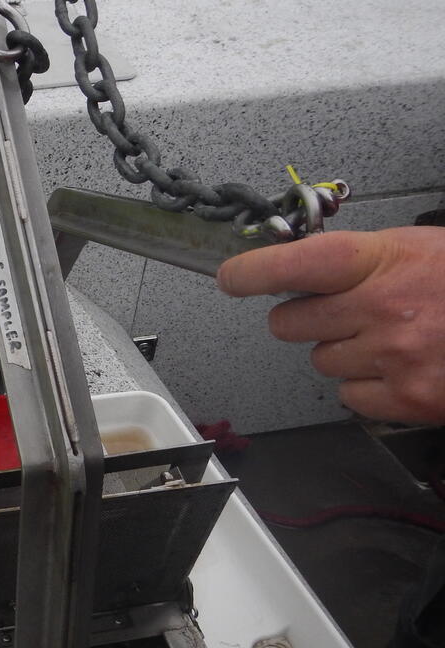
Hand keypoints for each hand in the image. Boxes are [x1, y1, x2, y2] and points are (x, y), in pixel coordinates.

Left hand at [216, 226, 444, 424]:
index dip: (252, 272)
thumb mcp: (417, 248)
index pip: (293, 264)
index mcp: (381, 261)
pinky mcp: (405, 398)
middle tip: (342, 311)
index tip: (230, 277)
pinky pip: (348, 394)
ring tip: (390, 336)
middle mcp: (381, 309)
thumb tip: (295, 266)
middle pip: (289, 323)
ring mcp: (392, 357)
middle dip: (304, 317)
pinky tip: (400, 365)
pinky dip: (367, 384)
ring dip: (343, 350)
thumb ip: (357, 259)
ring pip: (319, 360)